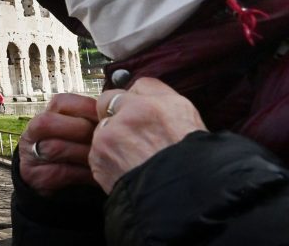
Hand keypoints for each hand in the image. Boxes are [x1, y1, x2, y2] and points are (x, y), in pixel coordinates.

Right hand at [19, 93, 99, 195]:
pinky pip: (60, 172)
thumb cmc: (72, 153)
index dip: (85, 107)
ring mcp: (31, 154)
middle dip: (83, 130)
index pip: (61, 102)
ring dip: (85, 153)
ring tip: (106, 157)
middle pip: (51, 122)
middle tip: (107, 138)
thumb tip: (119, 111)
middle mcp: (34, 132)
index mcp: (47, 115)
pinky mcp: (36, 176)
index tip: (107, 116)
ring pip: (56, 147)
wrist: (47, 180)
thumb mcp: (77, 133)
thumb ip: (91, 121)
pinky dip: (83, 173)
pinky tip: (99, 175)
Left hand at [90, 77, 206, 192]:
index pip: (135, 87)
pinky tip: (127, 168)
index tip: (139, 111)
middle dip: (117, 115)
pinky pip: (97, 152)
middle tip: (134, 134)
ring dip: (112, 139)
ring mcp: (108, 139)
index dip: (137, 101)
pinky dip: (108, 159)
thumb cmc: (192, 162)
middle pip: (109, 103)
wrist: (181, 202)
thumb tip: (139, 88)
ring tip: (134, 157)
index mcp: (151, 105)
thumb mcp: (187, 117)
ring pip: (102, 129)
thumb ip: (160, 95)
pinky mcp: (98, 160)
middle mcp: (127, 117)